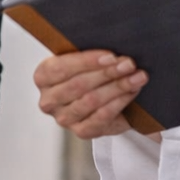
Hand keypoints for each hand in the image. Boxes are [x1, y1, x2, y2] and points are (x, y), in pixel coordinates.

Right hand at [34, 50, 149, 138]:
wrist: (100, 99)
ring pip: (92, 100)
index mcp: (43, 76)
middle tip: (129, 64)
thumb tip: (112, 48)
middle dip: (107, 73)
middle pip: (79, 84)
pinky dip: (120, 102)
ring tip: (137, 77)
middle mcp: (48, 100)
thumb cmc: (90, 73)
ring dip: (118, 87)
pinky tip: (131, 92)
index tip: (111, 56)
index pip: (61, 67)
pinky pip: (102, 116)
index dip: (87, 61)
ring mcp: (64, 118)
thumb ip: (88, 53)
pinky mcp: (81, 131)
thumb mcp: (83, 59)